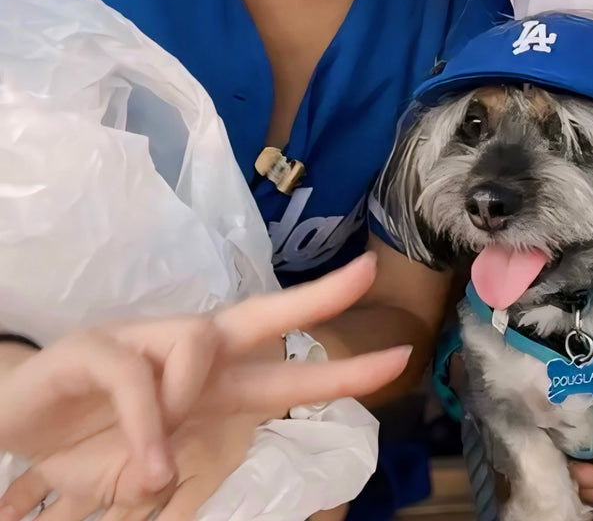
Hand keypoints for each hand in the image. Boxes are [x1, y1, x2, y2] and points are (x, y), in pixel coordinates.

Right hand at [0, 254, 407, 516]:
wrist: (13, 416)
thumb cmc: (87, 437)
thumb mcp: (142, 467)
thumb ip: (167, 466)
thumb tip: (169, 474)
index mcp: (212, 379)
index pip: (288, 368)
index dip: (341, 366)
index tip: (399, 354)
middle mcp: (190, 348)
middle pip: (264, 313)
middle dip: (319, 297)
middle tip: (367, 272)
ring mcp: (146, 338)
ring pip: (200, 345)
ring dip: (183, 407)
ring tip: (155, 463)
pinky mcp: (98, 345)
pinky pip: (137, 376)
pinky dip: (146, 426)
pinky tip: (146, 464)